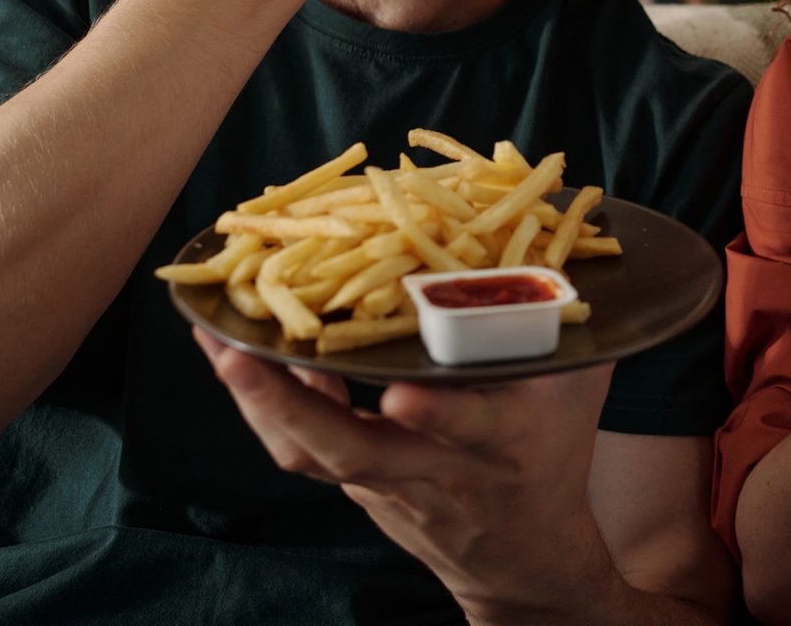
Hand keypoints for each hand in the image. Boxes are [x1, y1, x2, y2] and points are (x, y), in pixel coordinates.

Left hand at [195, 330, 613, 622]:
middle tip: (238, 357)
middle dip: (288, 405)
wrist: (521, 557)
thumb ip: (556, 322)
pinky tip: (238, 355)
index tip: (404, 394)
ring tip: (216, 341)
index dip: (438, 415)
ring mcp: (387, 483)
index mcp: (500, 441)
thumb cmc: (552, 455)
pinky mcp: (355, 485)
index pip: (468, 428)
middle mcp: (435, 467)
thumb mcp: (574, 390)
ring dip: (257, 400)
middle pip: (351, 450)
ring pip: (310, 453)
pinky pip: (302, 447)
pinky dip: (268, 401)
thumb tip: (545, 233)